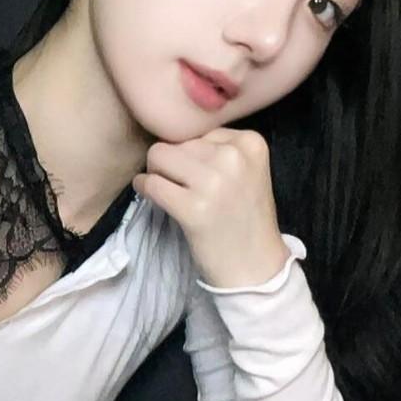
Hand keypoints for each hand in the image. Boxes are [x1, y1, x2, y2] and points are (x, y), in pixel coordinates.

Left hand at [132, 128, 289, 290]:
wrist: (256, 267)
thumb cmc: (245, 218)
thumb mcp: (247, 171)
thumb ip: (217, 150)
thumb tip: (170, 137)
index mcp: (250, 143)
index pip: (199, 132)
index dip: (192, 155)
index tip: (200, 177)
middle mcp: (234, 157)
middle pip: (176, 143)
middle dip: (173, 164)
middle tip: (184, 188)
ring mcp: (214, 182)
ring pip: (158, 157)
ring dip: (156, 174)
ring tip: (171, 192)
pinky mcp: (194, 208)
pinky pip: (151, 184)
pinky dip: (144, 188)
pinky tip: (154, 198)